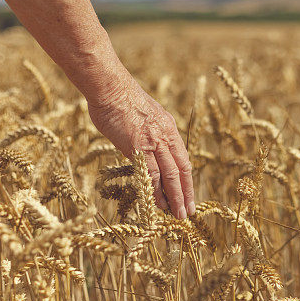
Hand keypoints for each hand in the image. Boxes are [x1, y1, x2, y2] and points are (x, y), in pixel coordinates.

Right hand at [87, 77, 194, 217]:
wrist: (110, 87)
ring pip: (169, 175)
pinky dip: (155, 190)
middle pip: (181, 170)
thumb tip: (146, 149)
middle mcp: (166, 136)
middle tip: (188, 212)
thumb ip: (149, 134)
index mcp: (169, 129)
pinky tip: (157, 203)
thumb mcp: (144, 117)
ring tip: (177, 214)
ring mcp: (153, 142)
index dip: (187, 180)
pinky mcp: (138, 147)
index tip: (189, 196)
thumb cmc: (120, 99)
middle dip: (185, 193)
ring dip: (174, 197)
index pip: (183, 160)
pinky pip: (150, 174)